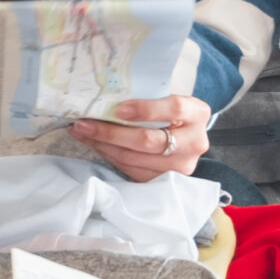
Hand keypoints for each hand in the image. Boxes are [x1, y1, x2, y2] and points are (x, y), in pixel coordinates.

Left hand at [70, 96, 212, 183]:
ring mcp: (181, 166)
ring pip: (134, 158)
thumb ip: (148, 97)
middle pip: (149, 141)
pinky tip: (96, 144)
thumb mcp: (168, 99)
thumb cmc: (171, 113)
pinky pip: (131, 170)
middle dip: (110, 132)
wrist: (186, 138)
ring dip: (103, 145)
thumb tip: (105, 97)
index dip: (146, 109)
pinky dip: (109, 156)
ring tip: (82, 132)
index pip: (174, 109)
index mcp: (198, 114)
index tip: (118, 108)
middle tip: (83, 123)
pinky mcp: (165, 181)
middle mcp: (194, 143)